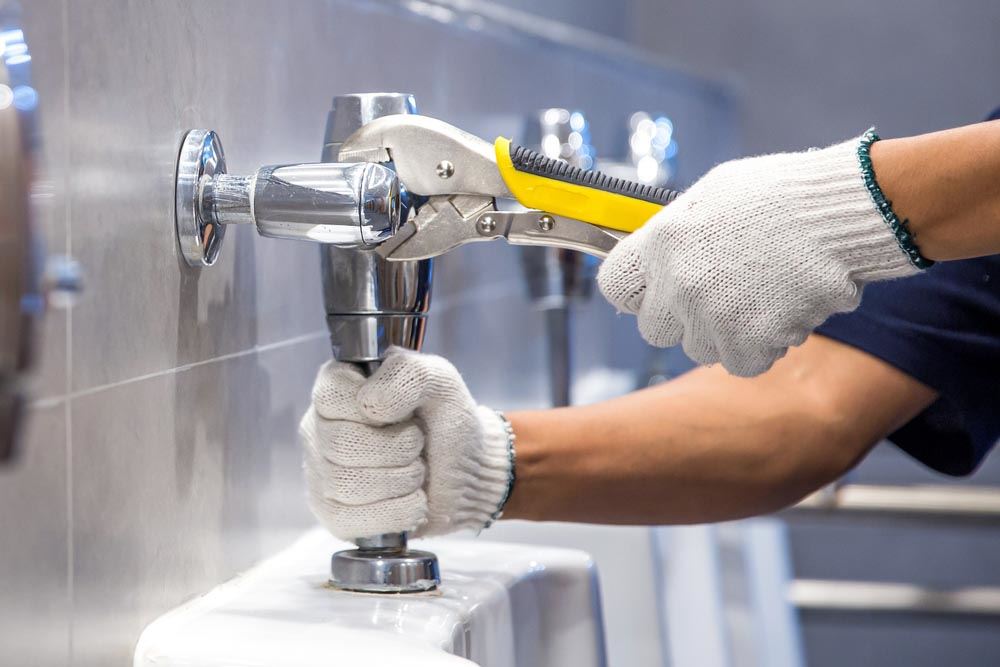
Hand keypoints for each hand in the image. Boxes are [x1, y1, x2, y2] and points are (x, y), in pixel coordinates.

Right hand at [301, 348, 513, 539]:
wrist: (467, 473)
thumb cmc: (446, 422)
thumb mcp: (439, 381)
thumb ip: (409, 374)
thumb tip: (372, 404)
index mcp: (338, 387)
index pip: (332, 396)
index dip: (374, 409)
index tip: (404, 413)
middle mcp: (320, 427)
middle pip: (341, 444)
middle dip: (398, 449)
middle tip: (418, 446)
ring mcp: (321, 472)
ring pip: (345, 484)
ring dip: (400, 480)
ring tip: (416, 471)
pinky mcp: (331, 513)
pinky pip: (349, 519)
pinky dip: (394, 513)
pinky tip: (411, 501)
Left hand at [598, 132, 918, 376]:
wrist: (843, 212)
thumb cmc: (782, 194)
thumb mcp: (713, 196)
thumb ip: (677, 232)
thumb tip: (660, 255)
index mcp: (663, 241)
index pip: (616, 286)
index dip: (637, 291)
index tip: (654, 290)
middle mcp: (678, 283)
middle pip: (654, 329)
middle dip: (681, 318)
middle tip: (717, 297)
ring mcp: (711, 316)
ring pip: (700, 349)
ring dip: (725, 332)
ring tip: (761, 296)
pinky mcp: (748, 342)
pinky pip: (741, 363)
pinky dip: (761, 347)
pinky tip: (781, 313)